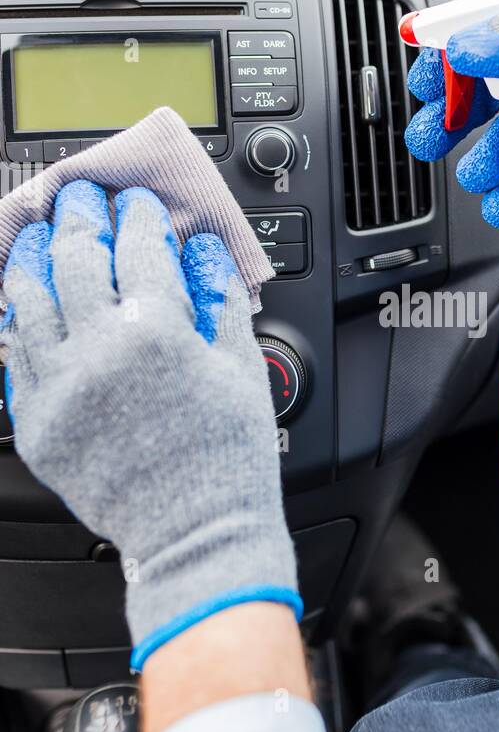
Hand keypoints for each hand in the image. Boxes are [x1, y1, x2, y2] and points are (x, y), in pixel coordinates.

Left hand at [1, 181, 298, 666]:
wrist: (194, 533)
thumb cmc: (227, 457)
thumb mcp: (243, 367)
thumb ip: (219, 298)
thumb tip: (201, 251)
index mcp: (159, 332)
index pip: (139, 246)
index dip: (139, 215)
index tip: (140, 204)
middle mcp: (99, 351)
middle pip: (75, 256)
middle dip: (80, 215)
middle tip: (83, 198)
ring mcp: (60, 387)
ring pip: (29, 297)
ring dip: (34, 254)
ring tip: (41, 233)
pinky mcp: (36, 422)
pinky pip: (14, 353)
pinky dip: (19, 316)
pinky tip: (27, 299)